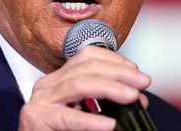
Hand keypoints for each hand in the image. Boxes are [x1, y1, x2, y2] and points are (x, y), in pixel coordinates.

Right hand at [18, 46, 150, 130]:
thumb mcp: (86, 110)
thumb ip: (107, 101)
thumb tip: (138, 98)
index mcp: (60, 79)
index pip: (87, 56)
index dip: (114, 59)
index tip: (135, 70)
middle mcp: (48, 85)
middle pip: (87, 67)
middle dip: (119, 72)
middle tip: (143, 82)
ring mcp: (41, 101)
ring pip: (80, 84)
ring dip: (111, 88)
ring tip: (132, 96)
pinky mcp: (37, 119)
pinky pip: (69, 117)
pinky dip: (91, 121)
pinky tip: (109, 125)